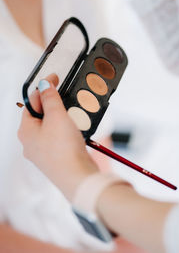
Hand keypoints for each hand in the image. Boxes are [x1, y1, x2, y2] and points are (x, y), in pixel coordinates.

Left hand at [18, 74, 97, 200]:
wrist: (77, 177)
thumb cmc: (64, 149)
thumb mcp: (56, 116)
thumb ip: (50, 98)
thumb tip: (44, 84)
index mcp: (25, 131)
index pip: (31, 103)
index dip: (43, 88)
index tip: (55, 78)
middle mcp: (30, 142)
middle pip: (39, 115)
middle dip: (52, 103)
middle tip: (64, 93)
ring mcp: (42, 151)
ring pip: (49, 126)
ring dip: (59, 116)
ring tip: (70, 111)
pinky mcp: (55, 157)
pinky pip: (57, 137)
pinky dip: (64, 129)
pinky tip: (73, 128)